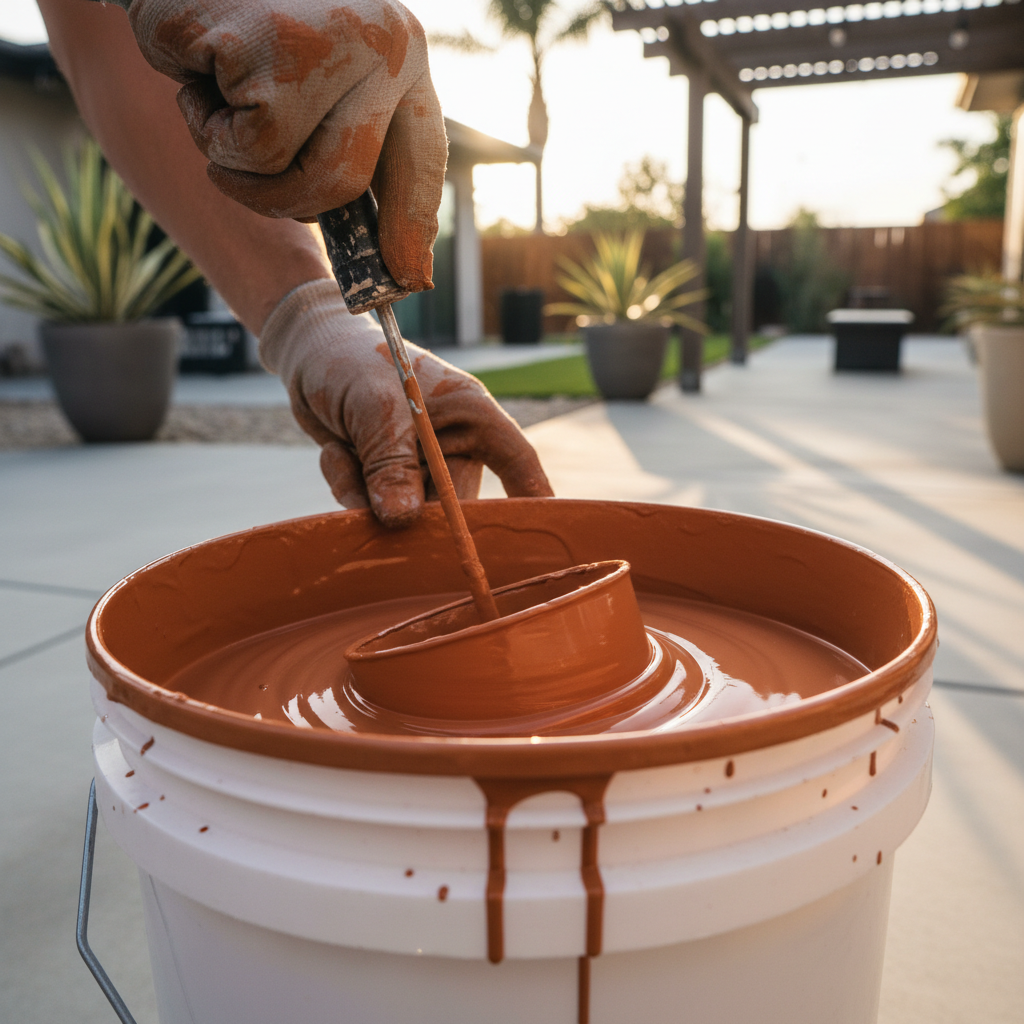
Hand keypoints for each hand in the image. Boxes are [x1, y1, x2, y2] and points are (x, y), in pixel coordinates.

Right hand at [110, 0, 444, 291]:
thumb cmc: (244, 23)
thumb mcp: (316, 77)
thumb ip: (345, 140)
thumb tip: (376, 249)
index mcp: (403, 51)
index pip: (421, 158)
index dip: (412, 226)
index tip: (411, 278)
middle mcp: (383, 44)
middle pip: (344, 181)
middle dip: (285, 198)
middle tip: (236, 174)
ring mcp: (331, 43)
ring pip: (287, 171)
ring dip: (236, 161)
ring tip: (218, 93)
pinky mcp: (267, 48)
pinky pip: (241, 145)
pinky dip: (204, 123)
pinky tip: (199, 67)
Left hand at [261, 280, 553, 525]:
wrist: (307, 355)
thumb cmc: (351, 361)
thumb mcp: (374, 405)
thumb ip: (391, 462)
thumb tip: (403, 521)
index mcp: (470, 414)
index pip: (515, 459)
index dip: (533, 495)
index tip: (541, 532)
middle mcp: (452, 445)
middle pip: (455, 505)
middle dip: (417, 510)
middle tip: (383, 501)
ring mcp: (419, 467)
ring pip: (409, 515)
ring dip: (369, 495)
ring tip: (344, 450)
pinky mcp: (386, 480)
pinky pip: (374, 510)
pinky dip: (348, 489)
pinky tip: (336, 452)